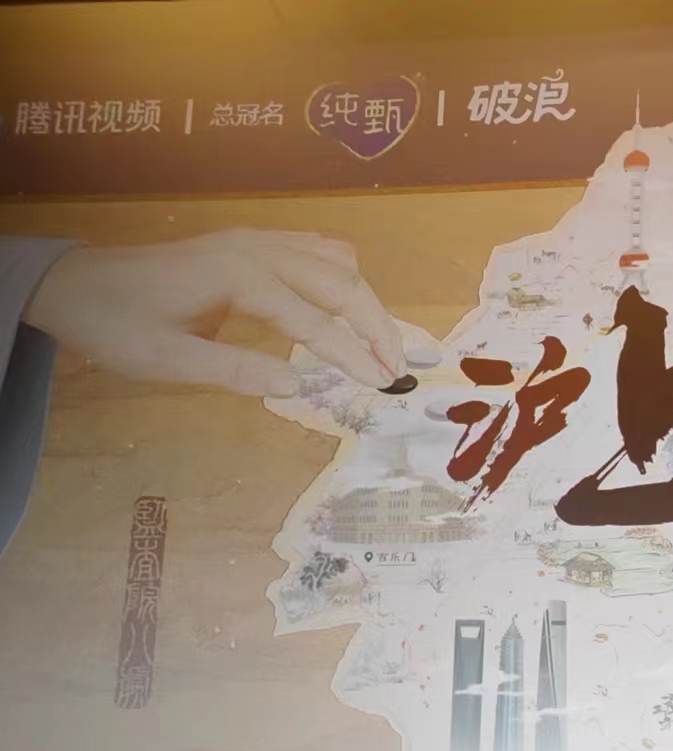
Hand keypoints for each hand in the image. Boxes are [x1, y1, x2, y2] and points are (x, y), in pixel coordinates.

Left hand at [22, 229, 403, 397]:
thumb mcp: (166, 361)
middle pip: (341, 283)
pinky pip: (317, 251)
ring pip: (336, 263)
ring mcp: (255, 241)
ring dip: (367, 303)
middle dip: (376, 328)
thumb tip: (296, 388)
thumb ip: (233, 371)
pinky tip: (349, 309)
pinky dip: (344, 279)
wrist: (75, 282)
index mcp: (237, 276)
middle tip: (397, 372)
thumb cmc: (116, 324)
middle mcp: (255, 249)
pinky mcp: (253, 244)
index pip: (313, 320)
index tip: (381, 386)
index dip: (352, 355)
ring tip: (383, 347)